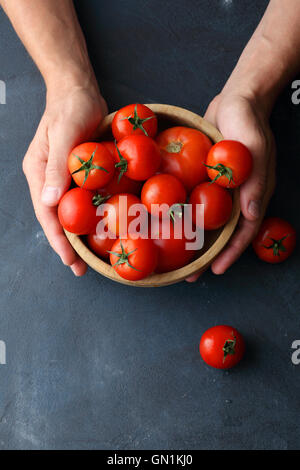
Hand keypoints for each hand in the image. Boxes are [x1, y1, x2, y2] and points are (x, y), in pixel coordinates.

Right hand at [23, 82, 106, 275]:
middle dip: (67, 245)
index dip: (57, 239)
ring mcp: (65, 179)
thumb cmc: (70, 108)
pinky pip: (85, 201)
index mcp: (39, 174)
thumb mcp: (64, 134)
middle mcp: (50, 180)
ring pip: (71, 213)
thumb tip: (48, 201)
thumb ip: (57, 167)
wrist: (79, 92)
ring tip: (91, 258)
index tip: (69, 260)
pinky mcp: (81, 175)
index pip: (46, 213)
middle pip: (57, 219)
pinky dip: (92, 217)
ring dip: (80, 235)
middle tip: (80, 269)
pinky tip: (103, 230)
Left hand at [187, 93, 275, 280]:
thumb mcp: (254, 146)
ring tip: (174, 257)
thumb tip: (250, 214)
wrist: (236, 99)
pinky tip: (164, 223)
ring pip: (206, 221)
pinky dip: (183, 214)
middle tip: (190, 274)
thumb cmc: (247, 120)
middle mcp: (236, 196)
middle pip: (223, 233)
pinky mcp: (205, 179)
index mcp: (251, 194)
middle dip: (207, 255)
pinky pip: (194, 201)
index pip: (244, 231)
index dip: (231, 253)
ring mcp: (220, 189)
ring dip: (192, 239)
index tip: (215, 269)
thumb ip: (254, 180)